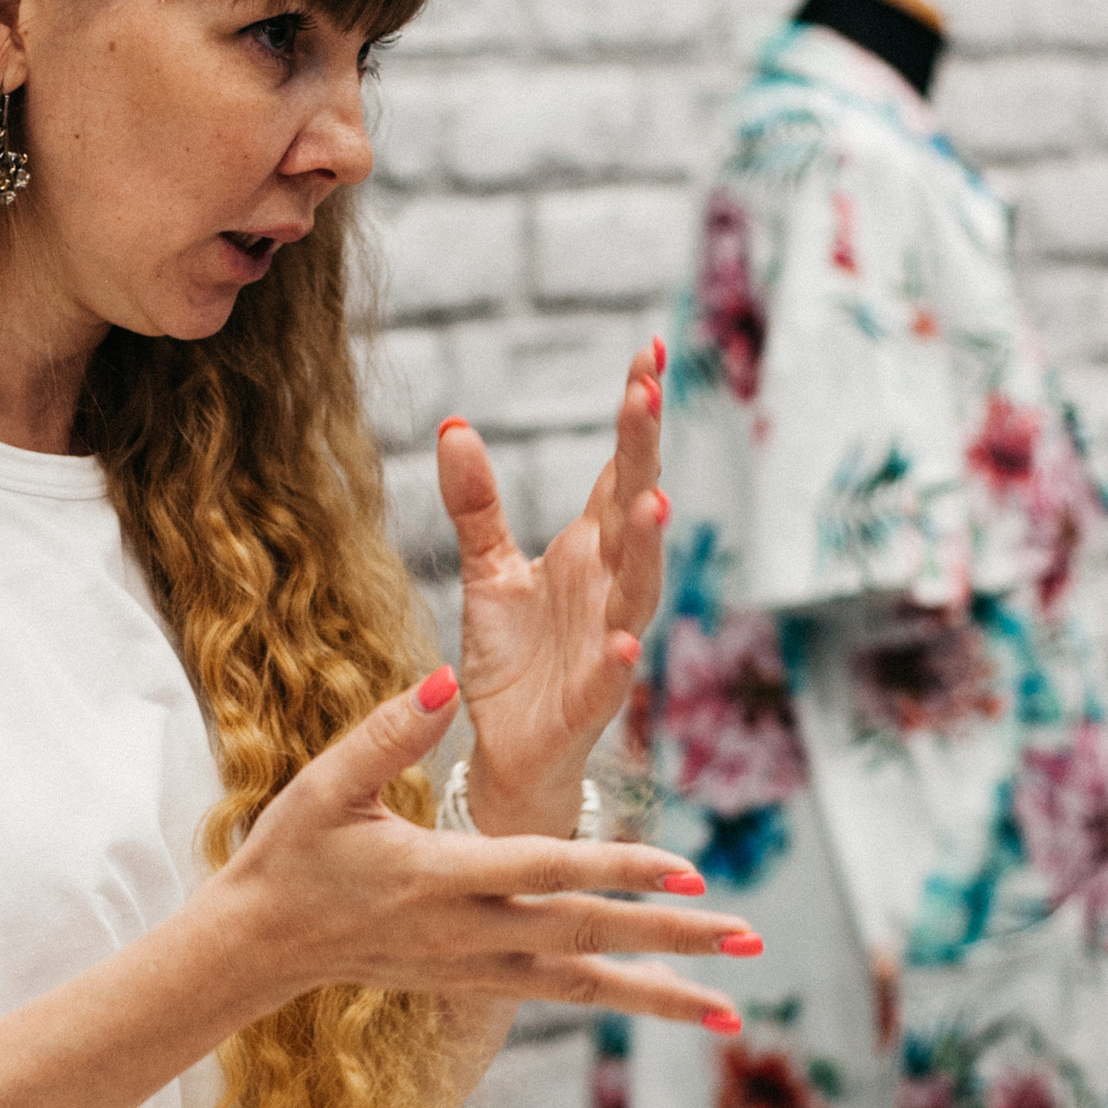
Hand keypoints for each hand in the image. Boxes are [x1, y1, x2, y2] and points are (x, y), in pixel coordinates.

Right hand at [216, 667, 757, 1031]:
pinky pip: (560, 993)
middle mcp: (468, 932)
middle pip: (587, 936)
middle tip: (749, 940)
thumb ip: (392, 730)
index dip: (619, 869)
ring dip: (662, 994)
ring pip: (583, 984)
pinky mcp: (475, 984)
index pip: (547, 870)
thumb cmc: (293, 853)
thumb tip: (448, 677)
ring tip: (732, 1007)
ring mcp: (474, 968)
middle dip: (674, 943)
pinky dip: (618, 998)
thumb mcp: (328, 783)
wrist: (259, 945)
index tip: (689, 872)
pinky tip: (669, 1002)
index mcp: (439, 876)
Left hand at [438, 338, 669, 837]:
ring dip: (649, 545)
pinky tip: (624, 642)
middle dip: (643, 453)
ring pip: (637, 589)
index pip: (619, 471)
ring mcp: (606, 644)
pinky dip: (620, 661)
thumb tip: (454, 424)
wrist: (508, 753)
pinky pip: (609, 680)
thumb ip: (476, 504)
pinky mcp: (589, 702)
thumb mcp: (485, 571)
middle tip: (647, 391)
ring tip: (653, 497)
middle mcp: (607, 590)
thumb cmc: (514, 661)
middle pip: (633, 512)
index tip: (643, 353)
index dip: (634, 417)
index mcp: (589, 552)